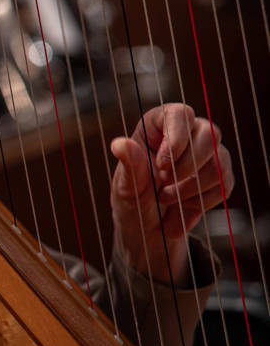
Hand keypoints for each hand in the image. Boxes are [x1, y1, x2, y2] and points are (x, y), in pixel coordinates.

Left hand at [110, 103, 233, 281]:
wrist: (149, 231)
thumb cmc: (132, 202)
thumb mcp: (126, 187)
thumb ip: (129, 165)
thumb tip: (120, 144)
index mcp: (157, 125)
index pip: (179, 114)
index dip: (176, 138)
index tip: (162, 166)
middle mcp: (186, 133)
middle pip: (209, 134)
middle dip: (188, 167)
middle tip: (163, 186)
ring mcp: (207, 153)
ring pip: (220, 162)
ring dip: (192, 189)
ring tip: (167, 199)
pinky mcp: (220, 175)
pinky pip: (225, 184)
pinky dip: (203, 201)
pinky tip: (183, 205)